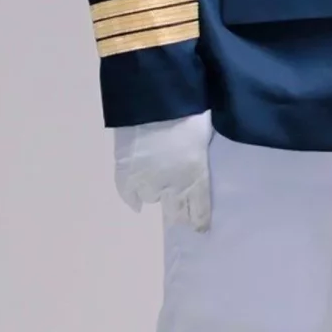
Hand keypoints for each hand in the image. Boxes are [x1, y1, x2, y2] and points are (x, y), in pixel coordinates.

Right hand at [113, 111, 213, 228]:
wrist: (154, 102)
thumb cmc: (189, 112)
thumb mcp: (205, 138)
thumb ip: (200, 158)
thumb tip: (197, 164)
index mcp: (197, 177)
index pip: (199, 210)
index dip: (199, 222)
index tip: (201, 229)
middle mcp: (173, 186)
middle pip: (176, 212)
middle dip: (180, 213)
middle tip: (181, 213)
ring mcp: (147, 182)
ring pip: (153, 198)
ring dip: (157, 194)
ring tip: (159, 189)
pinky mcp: (126, 174)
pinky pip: (129, 195)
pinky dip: (133, 198)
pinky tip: (136, 202)